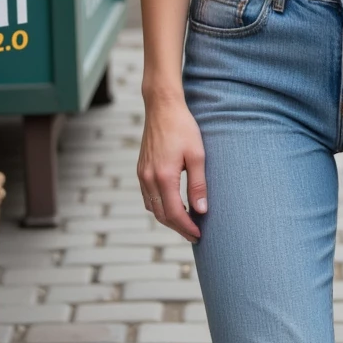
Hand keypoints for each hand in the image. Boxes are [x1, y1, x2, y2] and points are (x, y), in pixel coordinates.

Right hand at [137, 97, 207, 242]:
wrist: (162, 107)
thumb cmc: (183, 128)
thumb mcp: (197, 155)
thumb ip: (198, 185)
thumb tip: (201, 211)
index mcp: (163, 176)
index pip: (174, 213)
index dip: (187, 227)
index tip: (199, 235)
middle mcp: (148, 178)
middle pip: (161, 215)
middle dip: (178, 228)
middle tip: (194, 235)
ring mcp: (142, 174)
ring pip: (152, 208)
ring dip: (168, 219)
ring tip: (185, 223)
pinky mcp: (141, 169)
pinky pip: (147, 197)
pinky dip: (159, 207)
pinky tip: (171, 205)